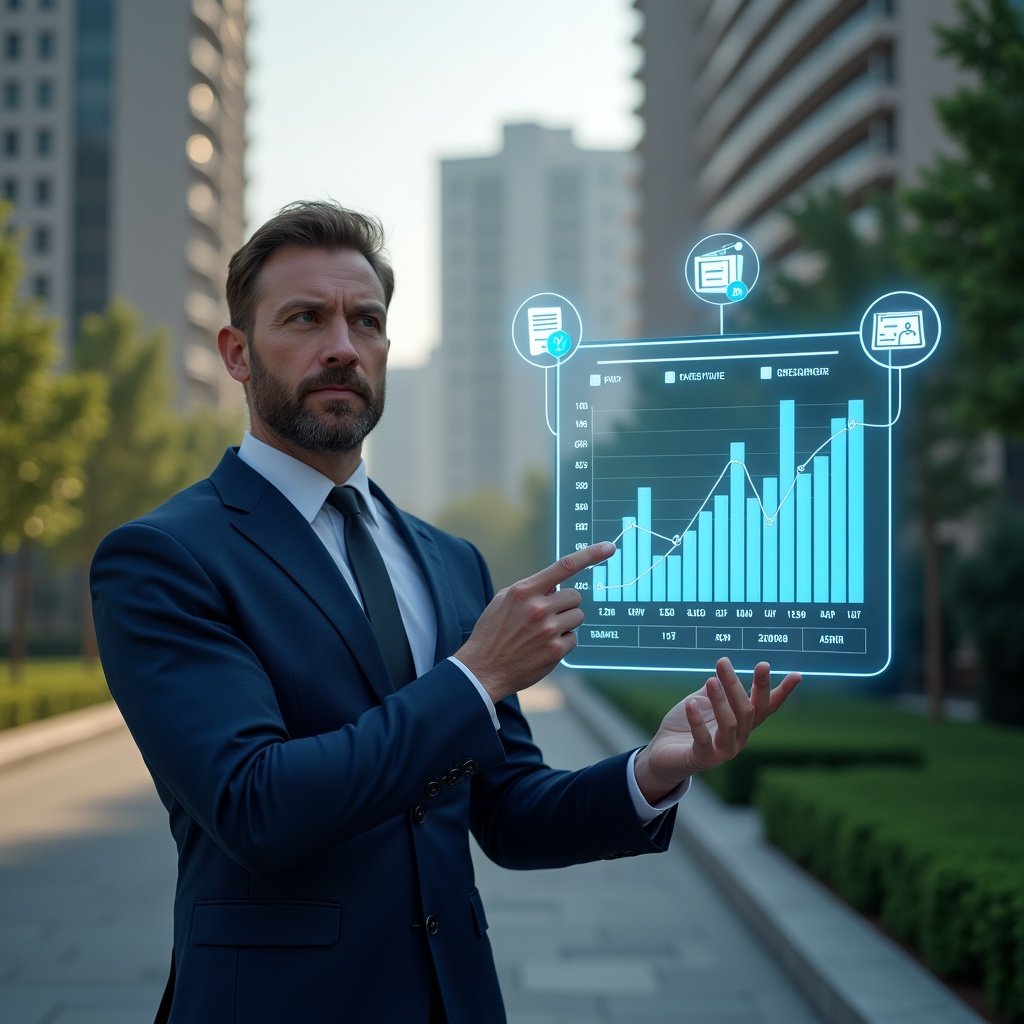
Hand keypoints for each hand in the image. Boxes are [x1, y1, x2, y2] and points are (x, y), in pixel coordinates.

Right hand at [456, 542, 615, 702]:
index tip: (609, 547)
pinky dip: (562, 642)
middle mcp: (539, 608)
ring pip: (577, 617)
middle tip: (548, 614)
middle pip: (575, 597)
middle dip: (565, 604)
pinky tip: (542, 647)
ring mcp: (549, 631)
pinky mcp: (555, 651)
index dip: (590, 555)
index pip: (564, 566)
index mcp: (525, 591)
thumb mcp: (503, 601)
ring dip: (565, 622)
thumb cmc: (492, 632)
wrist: (482, 669)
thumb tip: (556, 585)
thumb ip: (530, 589)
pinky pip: (573, 638)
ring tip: (542, 632)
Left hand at [633, 658, 800, 803]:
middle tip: (725, 662)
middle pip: (748, 710)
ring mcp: (723, 750)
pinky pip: (704, 740)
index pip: (767, 706)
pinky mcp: (703, 759)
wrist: (662, 755)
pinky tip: (690, 704)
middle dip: (739, 685)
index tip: (797, 675)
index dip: (782, 692)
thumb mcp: (701, 701)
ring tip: (710, 680)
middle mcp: (739, 737)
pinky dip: (698, 722)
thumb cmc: (683, 726)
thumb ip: (715, 689)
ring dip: (720, 701)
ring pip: (730, 724)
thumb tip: (725, 669)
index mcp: (741, 722)